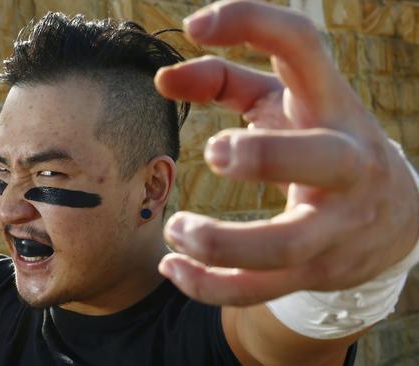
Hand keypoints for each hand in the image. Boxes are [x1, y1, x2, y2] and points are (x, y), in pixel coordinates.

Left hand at [154, 0, 418, 305]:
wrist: (395, 217)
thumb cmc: (321, 142)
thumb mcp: (283, 102)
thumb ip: (222, 80)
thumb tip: (162, 79)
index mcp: (333, 106)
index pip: (304, 48)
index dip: (252, 23)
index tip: (195, 26)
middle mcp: (347, 163)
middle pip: (320, 160)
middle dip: (265, 157)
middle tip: (214, 153)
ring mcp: (338, 224)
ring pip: (287, 244)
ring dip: (220, 243)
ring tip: (175, 229)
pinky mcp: (320, 270)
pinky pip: (263, 288)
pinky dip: (211, 285)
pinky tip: (174, 269)